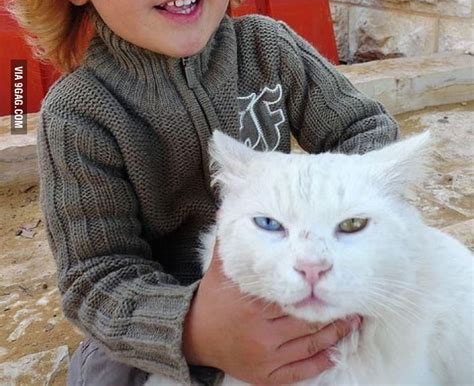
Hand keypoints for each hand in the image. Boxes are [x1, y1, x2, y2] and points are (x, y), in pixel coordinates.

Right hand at [183, 244, 360, 383]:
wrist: (195, 338)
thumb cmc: (214, 300)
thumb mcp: (221, 269)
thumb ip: (229, 242)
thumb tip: (229, 207)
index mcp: (253, 306)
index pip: (293, 296)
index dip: (315, 290)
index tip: (331, 280)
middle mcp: (261, 333)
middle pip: (306, 321)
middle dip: (332, 312)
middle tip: (352, 301)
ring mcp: (266, 357)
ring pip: (309, 345)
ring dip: (335, 334)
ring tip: (353, 321)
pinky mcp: (267, 376)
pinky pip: (301, 371)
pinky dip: (321, 361)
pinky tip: (336, 350)